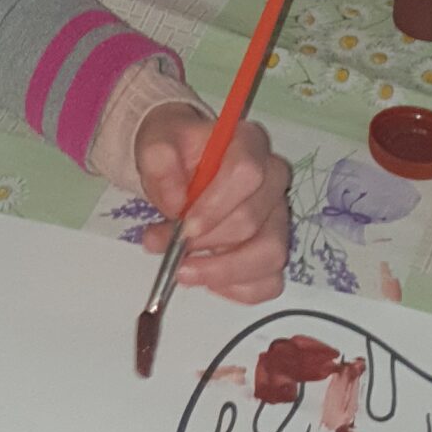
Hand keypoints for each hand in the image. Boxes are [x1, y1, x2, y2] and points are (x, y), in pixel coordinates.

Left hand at [134, 105, 290, 299]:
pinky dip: (236, 289)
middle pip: (252, 221)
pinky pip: (269, 281)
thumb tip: (176, 202)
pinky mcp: (272, 247)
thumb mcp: (154, 144)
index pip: (246, 173)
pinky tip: (206, 279)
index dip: (216, 205)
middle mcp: (273, 178)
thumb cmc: (173, 152)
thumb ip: (159, 162)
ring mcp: (278, 215)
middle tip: (165, 246)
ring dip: (221, 271)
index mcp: (248, 143)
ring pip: (269, 255)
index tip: (185, 226)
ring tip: (182, 270)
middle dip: (205, 243)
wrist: (177, 164)